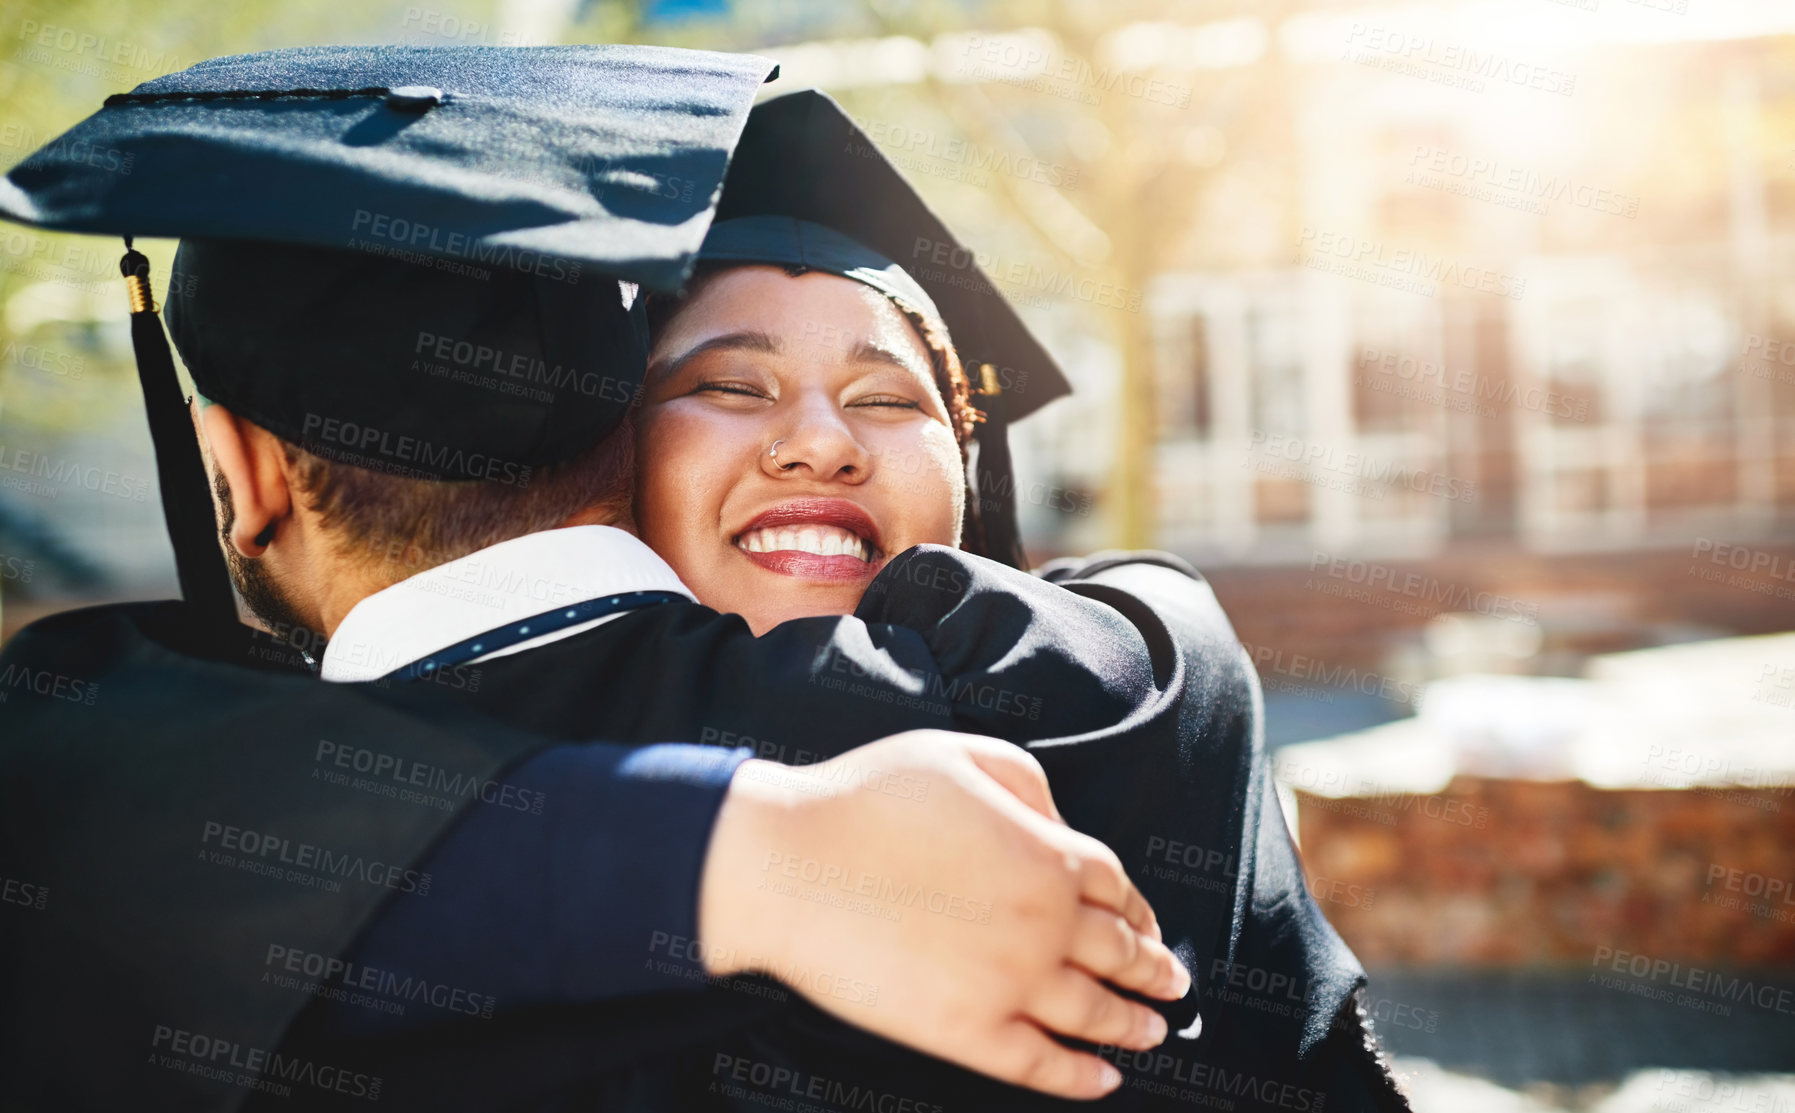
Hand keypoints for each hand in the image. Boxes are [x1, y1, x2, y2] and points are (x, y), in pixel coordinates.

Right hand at [697, 730, 1189, 1100]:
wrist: (792, 866)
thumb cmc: (868, 799)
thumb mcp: (963, 755)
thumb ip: (1031, 784)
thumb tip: (1062, 825)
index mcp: (1051, 855)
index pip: (1119, 888)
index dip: (1139, 908)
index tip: (1148, 923)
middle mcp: (1048, 925)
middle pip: (1121, 953)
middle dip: (1153, 968)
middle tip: (1173, 982)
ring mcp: (1012, 985)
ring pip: (1093, 1014)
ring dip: (1132, 1024)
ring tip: (1153, 1033)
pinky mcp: (968, 1032)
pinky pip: (1042, 1065)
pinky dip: (1080, 1078)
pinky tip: (1102, 1080)